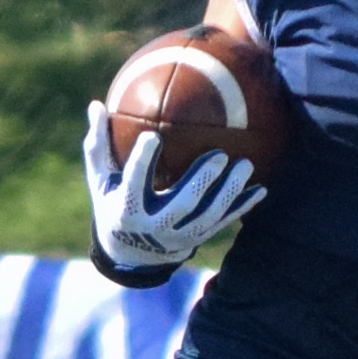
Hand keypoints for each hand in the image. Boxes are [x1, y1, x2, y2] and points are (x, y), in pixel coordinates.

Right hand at [84, 101, 261, 270]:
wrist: (131, 254)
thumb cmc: (113, 202)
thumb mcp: (100, 180)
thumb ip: (98, 145)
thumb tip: (95, 104)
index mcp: (127, 209)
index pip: (134, 184)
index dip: (142, 162)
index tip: (153, 136)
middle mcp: (155, 226)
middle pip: (182, 204)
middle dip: (202, 181)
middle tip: (220, 155)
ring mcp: (179, 236)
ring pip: (208, 215)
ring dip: (229, 192)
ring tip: (245, 165)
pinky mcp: (197, 240)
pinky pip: (223, 222)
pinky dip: (242, 208)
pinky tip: (262, 190)